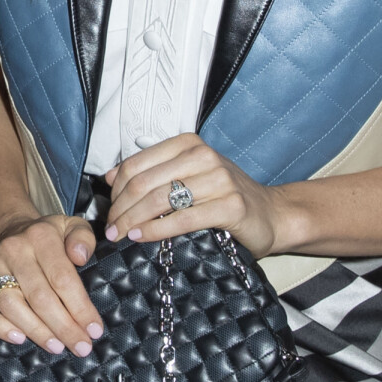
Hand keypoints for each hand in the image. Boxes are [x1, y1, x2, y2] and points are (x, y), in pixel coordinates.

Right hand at [0, 213, 101, 354]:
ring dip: (36, 331)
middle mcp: (13, 250)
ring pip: (11, 305)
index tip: (94, 330)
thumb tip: (81, 257)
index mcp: (40, 236)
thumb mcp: (71, 226)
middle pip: (39, 296)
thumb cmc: (47, 237)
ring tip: (56, 347)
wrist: (6, 230)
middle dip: (63, 327)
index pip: (62, 278)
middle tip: (81, 347)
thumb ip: (83, 238)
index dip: (80, 308)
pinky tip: (19, 339)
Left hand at [104, 133, 281, 257]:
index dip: (116, 190)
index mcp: (188, 145)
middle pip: (143, 183)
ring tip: (121, 234)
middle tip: (110, 228)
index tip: (109, 209)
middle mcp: (203, 157)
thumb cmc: (226, 197)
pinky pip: (182, 218)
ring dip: (132, 220)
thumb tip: (110, 177)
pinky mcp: (231, 205)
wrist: (271, 214)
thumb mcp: (187, 177)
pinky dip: (155, 230)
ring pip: (159, 200)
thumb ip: (153, 173)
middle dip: (120, 209)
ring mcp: (219, 180)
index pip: (136, 164)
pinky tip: (141, 237)